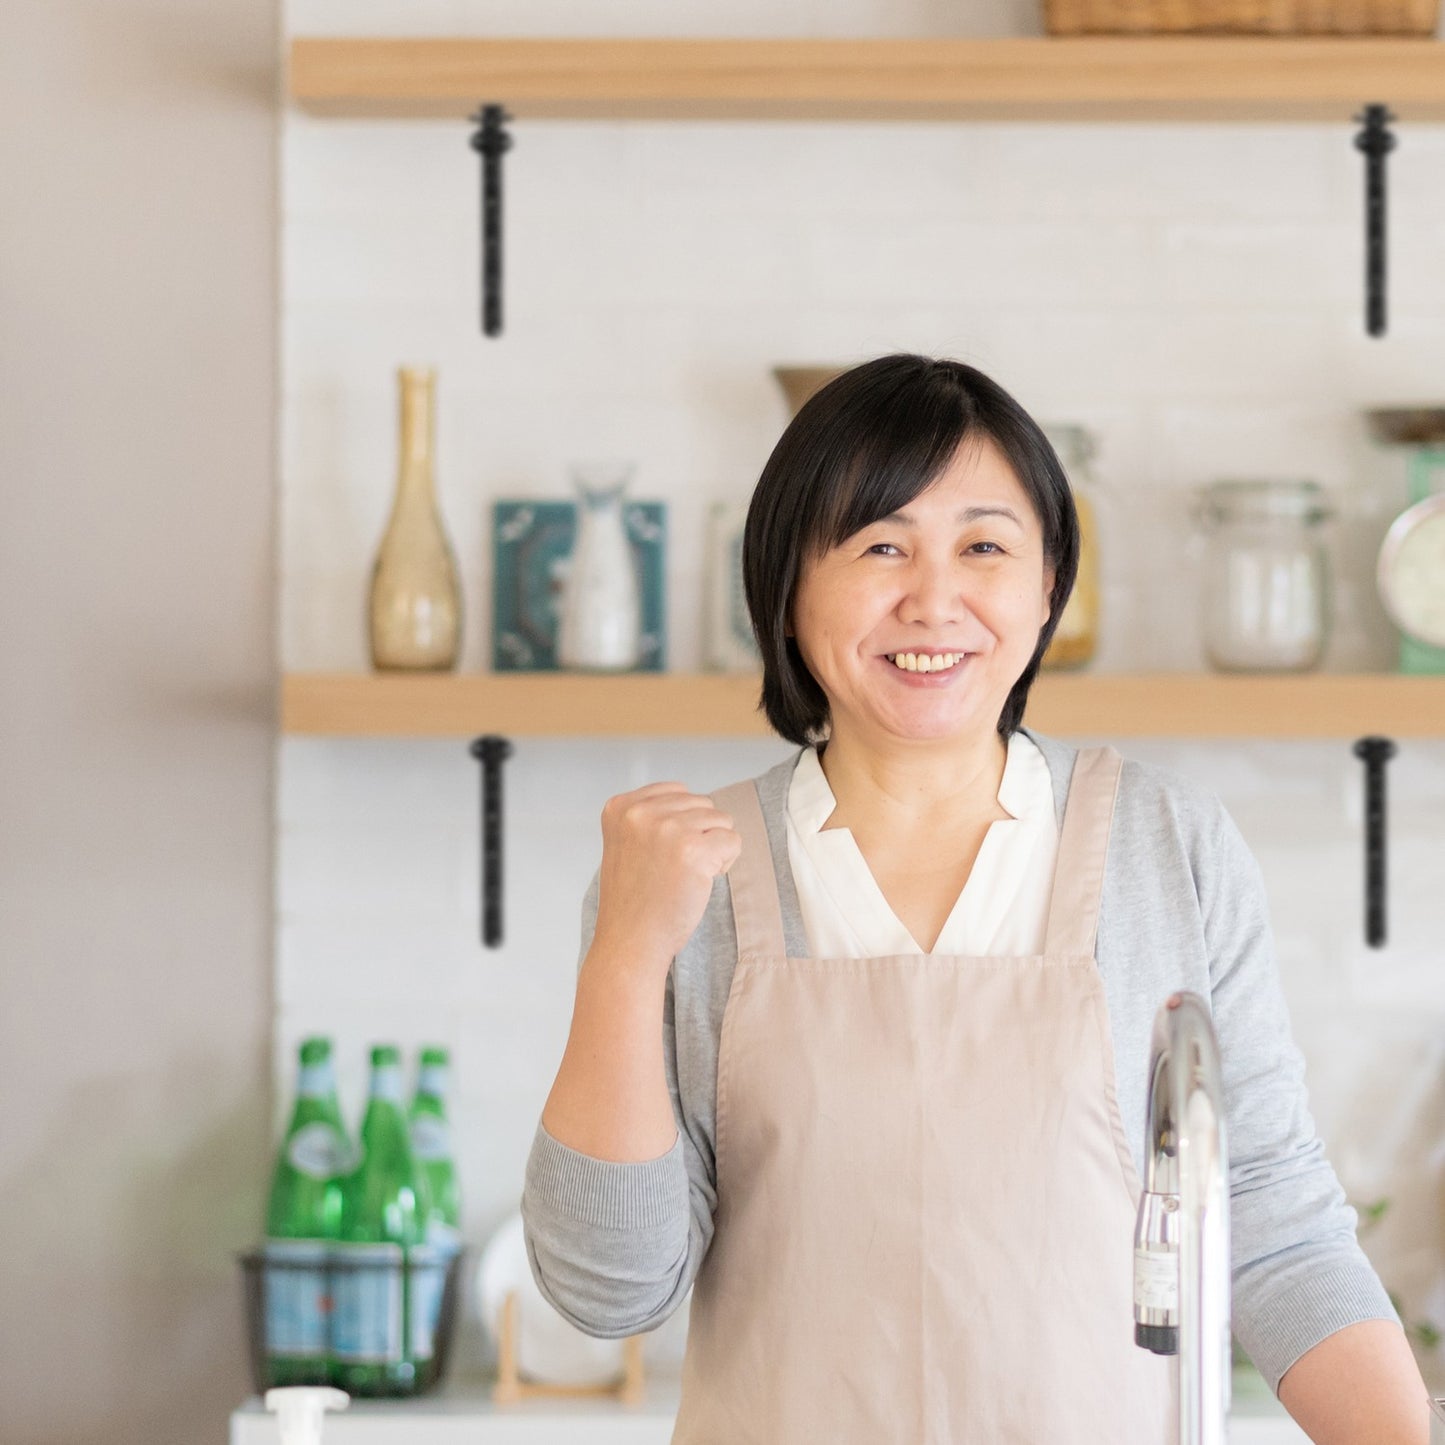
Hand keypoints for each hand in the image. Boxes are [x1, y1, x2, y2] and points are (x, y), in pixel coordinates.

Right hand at [589, 783, 741, 978]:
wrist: (631, 942)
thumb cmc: (635, 899)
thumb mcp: (627, 843)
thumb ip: (652, 817)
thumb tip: (699, 804)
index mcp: (620, 807)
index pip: (678, 792)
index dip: (682, 824)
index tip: (661, 855)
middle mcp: (641, 812)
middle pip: (702, 803)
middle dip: (699, 835)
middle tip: (674, 870)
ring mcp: (667, 829)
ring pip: (721, 819)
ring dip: (714, 848)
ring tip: (686, 876)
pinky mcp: (693, 850)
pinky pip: (733, 840)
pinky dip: (726, 862)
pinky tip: (702, 881)